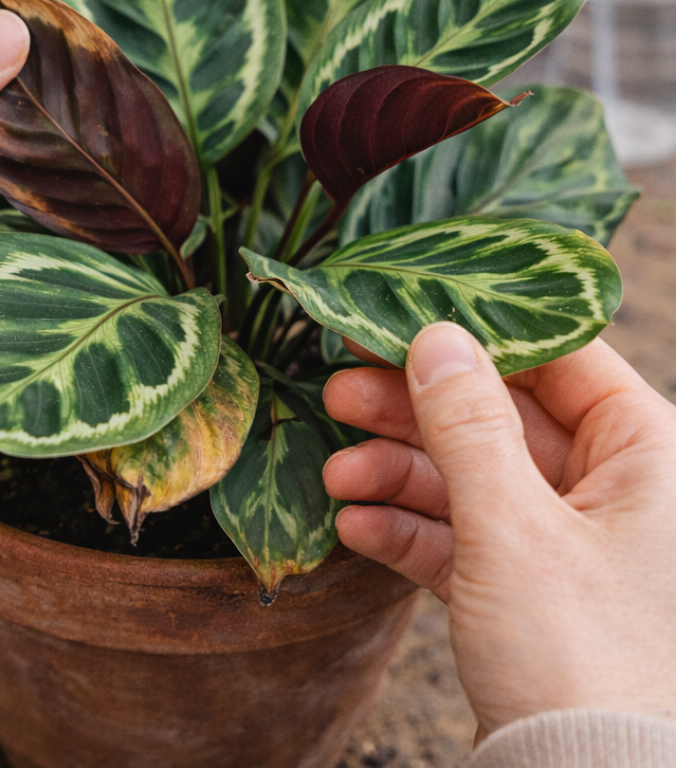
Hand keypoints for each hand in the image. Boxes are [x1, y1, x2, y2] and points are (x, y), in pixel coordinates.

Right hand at [323, 323, 675, 740]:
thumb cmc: (582, 657)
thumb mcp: (513, 527)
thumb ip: (469, 424)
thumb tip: (435, 335)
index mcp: (648, 457)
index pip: (560, 362)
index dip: (477, 338)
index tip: (399, 322)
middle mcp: (614, 493)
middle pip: (501, 420)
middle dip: (414, 411)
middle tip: (339, 390)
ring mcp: (568, 546)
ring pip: (473, 480)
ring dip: (397, 474)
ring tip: (334, 471)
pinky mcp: (529, 594)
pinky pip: (464, 539)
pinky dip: (409, 529)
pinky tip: (355, 525)